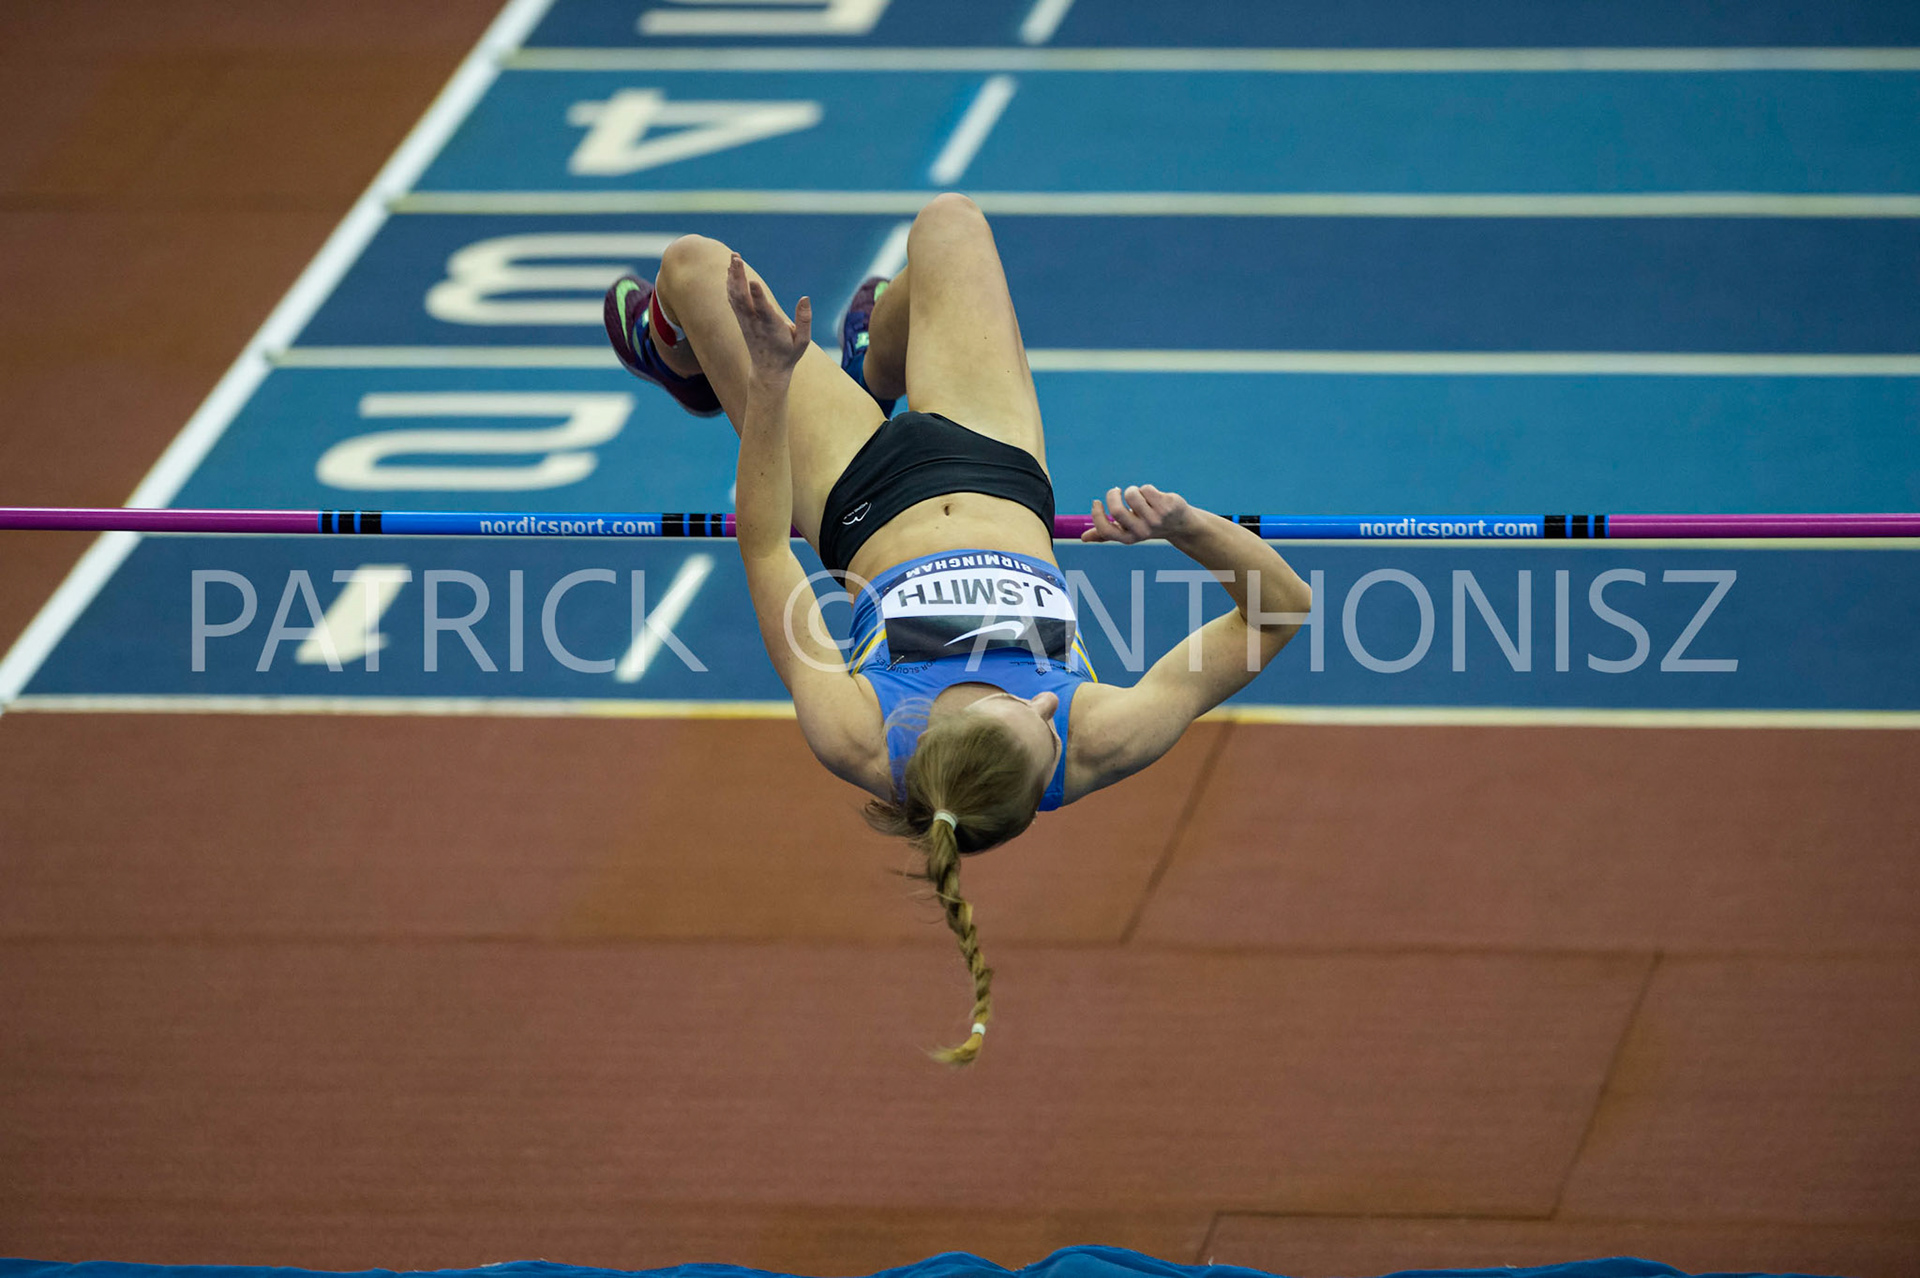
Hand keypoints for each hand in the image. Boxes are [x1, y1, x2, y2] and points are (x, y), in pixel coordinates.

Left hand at [726, 252, 809, 380]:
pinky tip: (730, 271)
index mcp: (772, 328)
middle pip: (744, 298)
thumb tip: (805, 298)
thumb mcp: (803, 341)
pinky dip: (731, 284)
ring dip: (733, 276)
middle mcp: (755, 323)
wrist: (768, 370)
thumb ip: (805, 320)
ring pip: (736, 296)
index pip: (763, 310)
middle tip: (737, 258)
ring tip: (734, 257)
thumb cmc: (788, 354)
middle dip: (739, 277)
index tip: (752, 280)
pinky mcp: (741, 320)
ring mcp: (746, 321)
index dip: (757, 295)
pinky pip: (733, 299)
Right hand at [1083, 484, 1194, 543]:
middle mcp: (1141, 531)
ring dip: (1133, 490)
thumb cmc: (1149, 526)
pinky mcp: (1166, 507)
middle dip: (1112, 495)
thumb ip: (1106, 534)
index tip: (1097, 502)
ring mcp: (1155, 519)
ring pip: (1132, 494)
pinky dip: (1146, 489)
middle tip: (1116, 491)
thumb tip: (1083, 538)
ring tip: (1140, 495)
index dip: (1097, 514)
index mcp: (1128, 538)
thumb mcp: (1128, 531)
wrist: (1180, 525)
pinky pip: (1146, 489)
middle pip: (1116, 510)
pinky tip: (1154, 496)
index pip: (1105, 529)